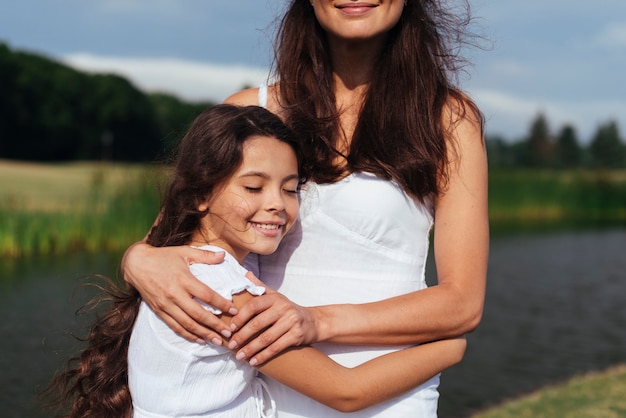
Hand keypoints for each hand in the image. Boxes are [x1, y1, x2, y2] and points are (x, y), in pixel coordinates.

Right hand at [122, 242, 236, 343]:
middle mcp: (174, 294)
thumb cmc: (163, 256)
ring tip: (218, 341)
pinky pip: (175, 326)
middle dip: (215, 325)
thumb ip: (205, 255)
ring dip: (203, 334)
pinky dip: (188, 335)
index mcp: (183, 279)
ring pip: (187, 324)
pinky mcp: (159, 311)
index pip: (206, 295)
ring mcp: (166, 304)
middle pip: (198, 314)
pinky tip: (199, 340)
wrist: (136, 264)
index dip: (222, 304)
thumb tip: (223, 255)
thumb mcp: (184, 252)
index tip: (235, 310)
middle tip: (229, 333)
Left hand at [227, 277, 318, 365]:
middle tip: (231, 346)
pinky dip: (263, 356)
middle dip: (242, 336)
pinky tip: (253, 361)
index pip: (254, 305)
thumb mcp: (275, 296)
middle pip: (258, 323)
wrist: (313, 321)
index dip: (240, 317)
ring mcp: (291, 322)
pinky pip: (276, 347)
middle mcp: (283, 308)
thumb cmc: (288, 309)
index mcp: (275, 298)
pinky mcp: (297, 335)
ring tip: (239, 356)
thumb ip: (260, 287)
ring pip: (266, 338)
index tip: (230, 328)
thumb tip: (245, 274)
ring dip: (251, 349)